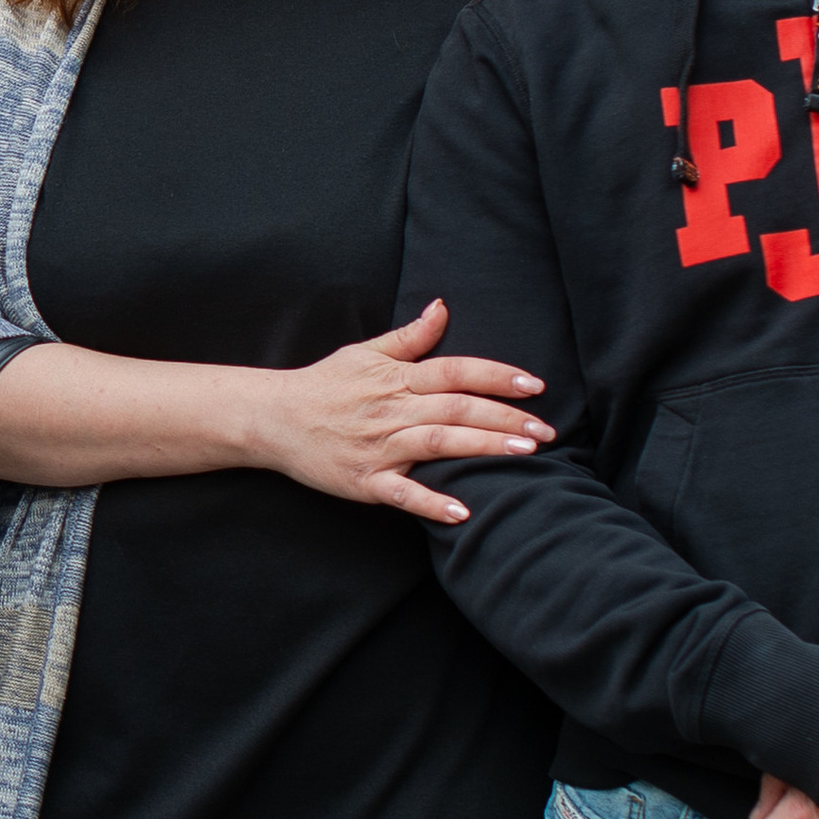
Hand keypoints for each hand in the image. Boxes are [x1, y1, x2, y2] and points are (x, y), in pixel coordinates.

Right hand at [254, 299, 551, 522]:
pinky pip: (401, 492)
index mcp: (395, 378)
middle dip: (505, 418)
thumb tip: (443, 306)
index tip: (534, 385)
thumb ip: (409, 337)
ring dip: (483, 449)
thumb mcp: (363, 353)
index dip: (496, 376)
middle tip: (547, 431)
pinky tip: (462, 512)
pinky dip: (430, 503)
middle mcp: (390, 410)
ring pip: (438, 444)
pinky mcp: (363, 480)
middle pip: (456, 409)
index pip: (454, 371)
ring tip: (524, 454)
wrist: (271, 417)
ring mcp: (377, 446)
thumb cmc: (322, 385)